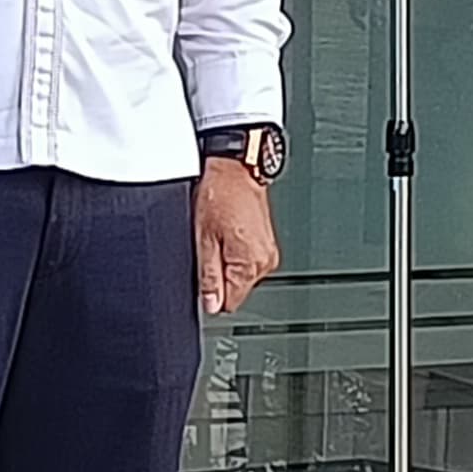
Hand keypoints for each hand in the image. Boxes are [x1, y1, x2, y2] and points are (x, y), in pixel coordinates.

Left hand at [196, 163, 279, 315]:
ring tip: (220, 234)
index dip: (212, 292)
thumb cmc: (220, 195)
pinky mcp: (267, 242)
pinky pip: (248, 259)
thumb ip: (208, 276)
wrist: (236, 168)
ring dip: (228, 262)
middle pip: (236, 289)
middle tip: (210, 247)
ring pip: (241, 274)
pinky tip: (229, 231)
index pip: (230, 302)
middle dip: (220, 274)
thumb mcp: (204, 239)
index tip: (203, 274)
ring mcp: (268, 251)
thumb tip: (211, 303)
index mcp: (250, 264)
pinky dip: (236, 251)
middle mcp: (265, 261)